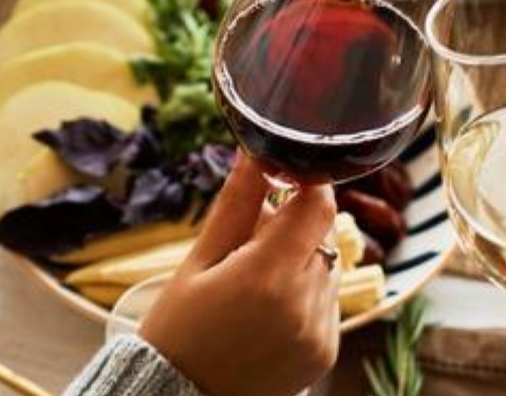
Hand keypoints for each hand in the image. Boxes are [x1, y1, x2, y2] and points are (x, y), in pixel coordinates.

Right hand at [139, 154, 341, 395]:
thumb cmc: (178, 333)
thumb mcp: (197, 264)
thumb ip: (235, 207)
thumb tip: (254, 153)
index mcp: (266, 277)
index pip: (317, 206)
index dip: (306, 184)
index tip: (285, 180)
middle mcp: (303, 306)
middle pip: (320, 235)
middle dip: (291, 228)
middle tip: (248, 246)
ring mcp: (319, 332)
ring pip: (326, 267)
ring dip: (300, 262)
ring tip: (253, 286)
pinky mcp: (326, 352)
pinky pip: (327, 302)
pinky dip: (305, 296)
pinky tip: (267, 312)